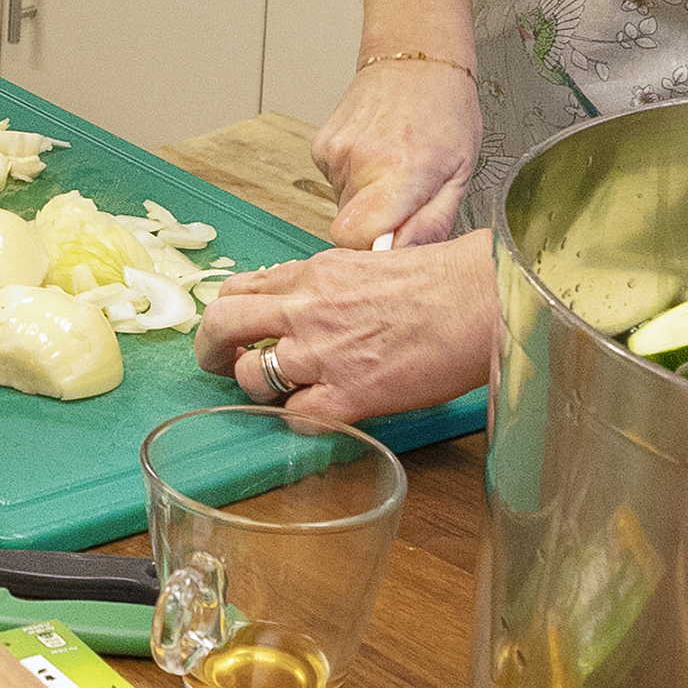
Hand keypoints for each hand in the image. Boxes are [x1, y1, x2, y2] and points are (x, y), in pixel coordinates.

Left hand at [193, 230, 496, 428]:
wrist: (479, 300)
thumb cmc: (441, 282)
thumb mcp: (368, 264)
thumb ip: (328, 284)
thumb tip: (306, 299)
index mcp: (313, 273)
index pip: (241, 286)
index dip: (227, 310)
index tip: (230, 325)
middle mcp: (307, 308)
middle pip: (222, 323)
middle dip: (209, 347)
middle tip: (215, 362)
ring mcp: (324, 353)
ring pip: (251, 376)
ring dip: (257, 389)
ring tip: (277, 394)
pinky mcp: (351, 394)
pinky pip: (297, 419)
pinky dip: (300, 423)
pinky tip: (318, 417)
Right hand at [309, 56, 483, 248]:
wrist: (414, 61)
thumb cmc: (445, 112)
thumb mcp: (460, 175)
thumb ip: (432, 224)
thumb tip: (403, 258)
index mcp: (400, 174)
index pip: (355, 239)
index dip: (372, 249)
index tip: (393, 240)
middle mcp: (360, 163)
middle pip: (350, 229)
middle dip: (376, 226)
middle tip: (405, 199)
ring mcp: (335, 153)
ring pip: (343, 207)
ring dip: (367, 200)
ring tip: (393, 171)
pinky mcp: (321, 146)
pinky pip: (334, 184)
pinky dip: (354, 180)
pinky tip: (376, 156)